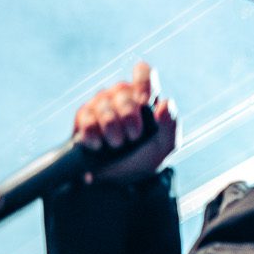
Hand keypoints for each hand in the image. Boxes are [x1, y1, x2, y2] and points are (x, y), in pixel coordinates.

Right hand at [74, 61, 177, 181]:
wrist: (116, 181)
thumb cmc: (143, 158)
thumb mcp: (164, 146)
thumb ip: (171, 124)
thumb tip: (165, 103)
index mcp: (143, 95)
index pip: (142, 72)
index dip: (143, 83)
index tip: (144, 103)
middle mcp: (121, 95)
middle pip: (123, 93)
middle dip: (129, 118)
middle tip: (132, 137)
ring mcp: (100, 104)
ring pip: (104, 106)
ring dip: (112, 130)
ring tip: (115, 144)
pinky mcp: (83, 117)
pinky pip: (86, 119)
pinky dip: (93, 135)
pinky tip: (98, 145)